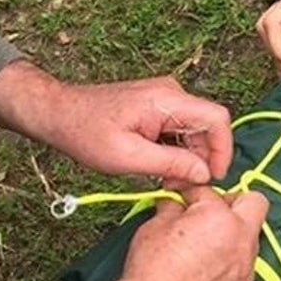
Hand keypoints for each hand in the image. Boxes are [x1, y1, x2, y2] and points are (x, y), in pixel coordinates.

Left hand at [0, 62, 232, 182]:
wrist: (59, 114)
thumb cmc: (85, 133)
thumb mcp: (127, 157)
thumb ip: (170, 163)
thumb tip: (204, 174)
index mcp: (167, 100)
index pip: (217, 119)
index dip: (222, 150)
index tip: (212, 178)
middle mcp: (171, 93)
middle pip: (207, 128)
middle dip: (201, 160)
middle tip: (179, 186)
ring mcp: (164, 98)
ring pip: (194, 131)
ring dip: (187, 158)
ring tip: (165, 180)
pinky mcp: (156, 107)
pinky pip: (178, 129)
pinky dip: (175, 151)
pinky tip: (158, 168)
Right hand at [114, 186, 269, 280]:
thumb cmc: (151, 273)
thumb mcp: (153, 228)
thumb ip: (170, 209)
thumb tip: (173, 204)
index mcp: (219, 218)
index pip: (209, 192)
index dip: (191, 193)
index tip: (181, 199)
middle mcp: (241, 240)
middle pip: (254, 203)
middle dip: (233, 202)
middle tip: (209, 212)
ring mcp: (246, 269)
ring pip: (250, 238)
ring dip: (232, 235)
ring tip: (204, 245)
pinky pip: (244, 266)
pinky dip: (230, 262)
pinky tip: (206, 270)